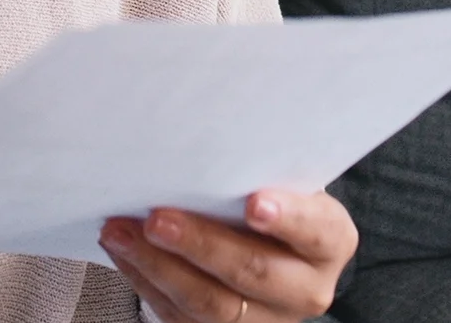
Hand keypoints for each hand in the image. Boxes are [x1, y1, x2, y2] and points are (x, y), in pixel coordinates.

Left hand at [99, 189, 355, 322]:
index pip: (314, 230)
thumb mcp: (279, 179)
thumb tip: (199, 145)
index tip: (254, 203)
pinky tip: (123, 252)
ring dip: (158, 266)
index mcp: (329, 241)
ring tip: (120, 232)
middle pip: (253, 273)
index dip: (287, 218)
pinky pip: (181, 318)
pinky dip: (146, 281)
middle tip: (157, 218)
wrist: (267, 243)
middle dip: (200, 244)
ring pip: (211, 305)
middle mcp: (306, 289)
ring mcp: (267, 319)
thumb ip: (257, 170)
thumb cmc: (270, 194)